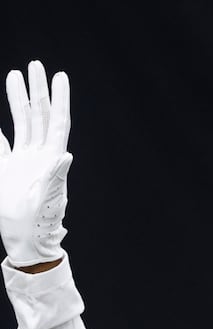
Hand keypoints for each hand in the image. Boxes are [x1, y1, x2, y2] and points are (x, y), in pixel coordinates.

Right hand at [0, 60, 71, 266]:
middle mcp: (39, 155)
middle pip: (40, 115)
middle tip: (36, 64)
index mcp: (51, 159)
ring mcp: (23, 159)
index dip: (59, 100)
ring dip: (19, 99)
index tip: (60, 76)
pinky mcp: (7, 167)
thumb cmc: (38, 223)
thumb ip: (55, 176)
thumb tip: (66, 155)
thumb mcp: (47, 199)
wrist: (23, 239)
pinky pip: (1, 140)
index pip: (58, 123)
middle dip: (38, 90)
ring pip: (22, 122)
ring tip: (15, 75)